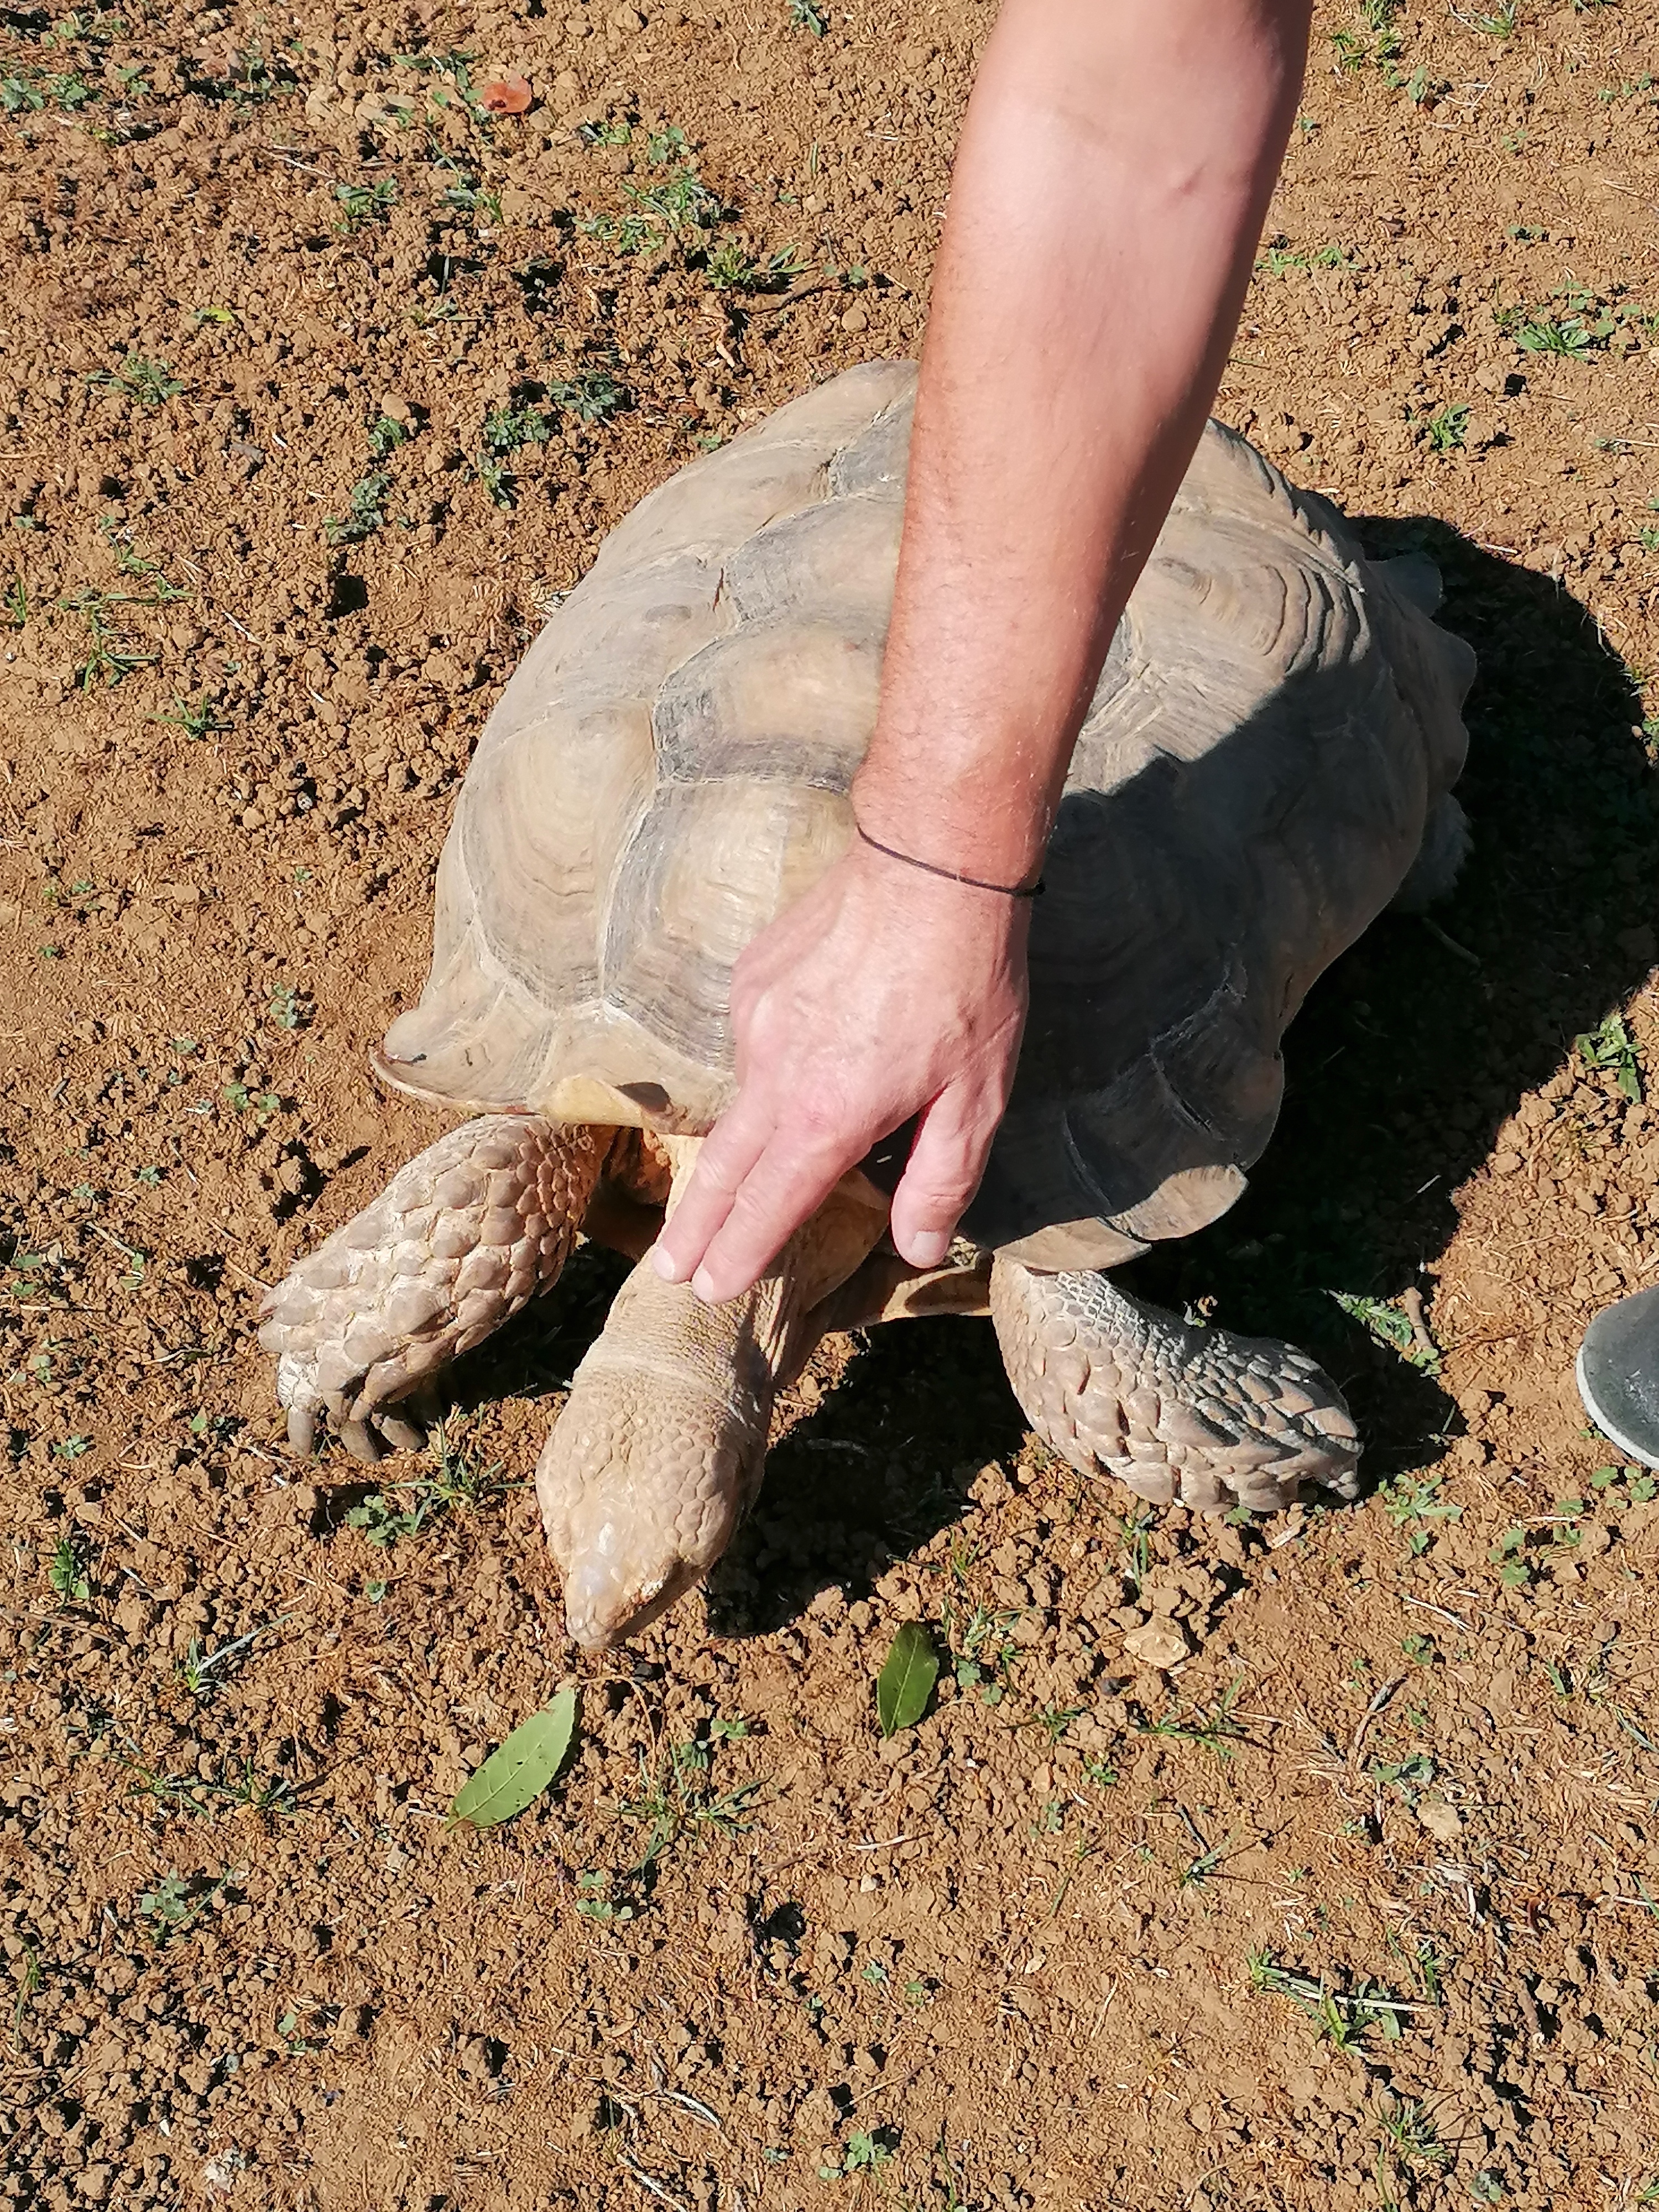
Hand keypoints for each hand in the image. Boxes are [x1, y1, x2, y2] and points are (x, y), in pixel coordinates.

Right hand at [651, 840, 1029, 1302]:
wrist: (932, 865)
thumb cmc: (968, 985)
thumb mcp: (978, 1098)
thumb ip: (940, 1181)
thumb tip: (916, 1249)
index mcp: (825, 1117)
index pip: (768, 1206)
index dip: (739, 1253)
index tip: (710, 1288)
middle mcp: (774, 1074)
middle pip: (722, 1169)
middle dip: (694, 1226)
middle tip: (669, 1268)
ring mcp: (754, 1021)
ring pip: (743, 1099)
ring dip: (744, 1141)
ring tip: (747, 1171)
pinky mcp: (752, 978)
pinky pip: (754, 1041)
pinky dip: (771, 1066)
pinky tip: (810, 1054)